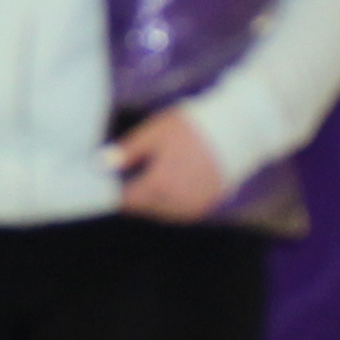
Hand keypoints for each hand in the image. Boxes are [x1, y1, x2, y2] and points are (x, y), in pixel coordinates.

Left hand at [110, 107, 231, 222]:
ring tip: (155, 174)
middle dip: (136, 194)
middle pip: (145, 207)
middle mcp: (176, 203)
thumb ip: (127, 151)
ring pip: (163, 211)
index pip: (127, 200)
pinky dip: (173, 200)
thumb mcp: (155, 132)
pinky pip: (181, 210)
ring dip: (155, 198)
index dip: (116, 192)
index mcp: (159, 186)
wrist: (238, 131)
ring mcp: (194, 207)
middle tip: (131, 174)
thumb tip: (101, 163)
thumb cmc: (193, 128)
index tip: (110, 181)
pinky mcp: (208, 205)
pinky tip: (173, 182)